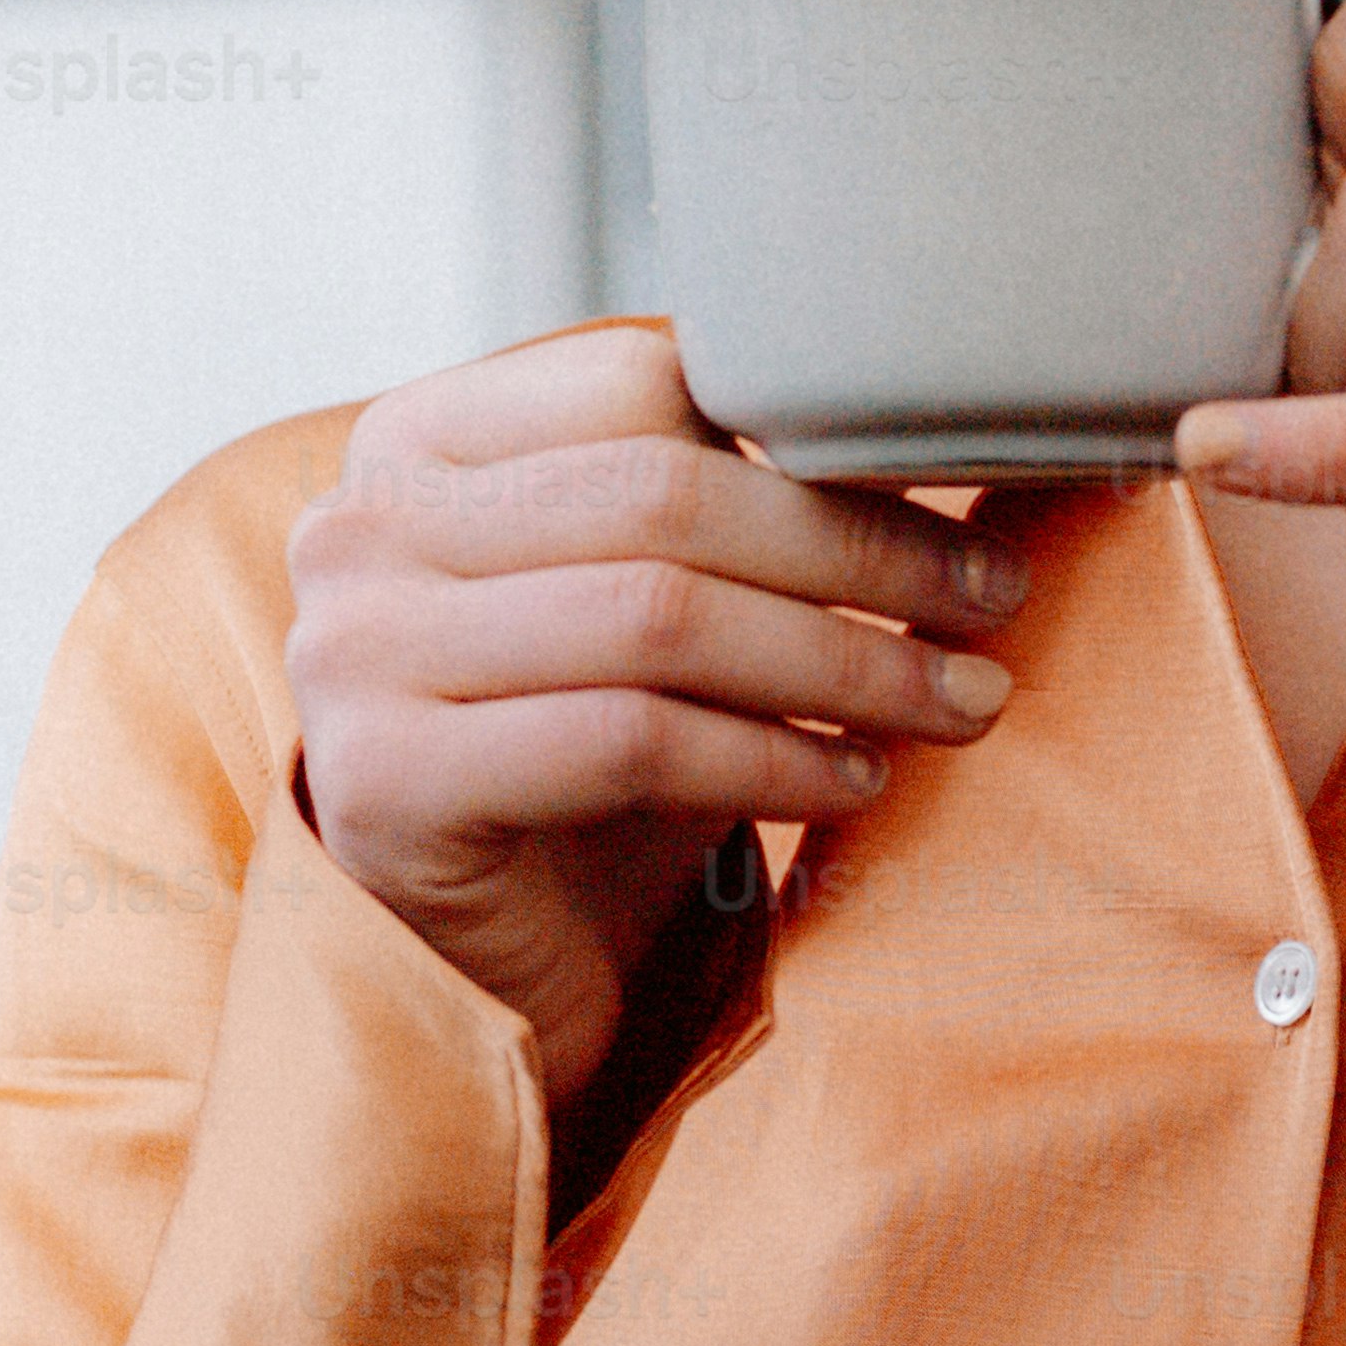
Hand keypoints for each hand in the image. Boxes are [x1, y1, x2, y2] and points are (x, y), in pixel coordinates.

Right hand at [282, 321, 1025, 1110]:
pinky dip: (773, 757)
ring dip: (846, 661)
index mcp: (420, 439)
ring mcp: (352, 654)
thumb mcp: (647, 607)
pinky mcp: (386, 783)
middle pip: (664, 494)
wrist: (471, 965)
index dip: (817, 436)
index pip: (644, 380)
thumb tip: (941, 433)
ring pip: (657, 615)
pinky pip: (629, 740)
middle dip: (861, 550)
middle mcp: (359, 526)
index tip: (951, 494)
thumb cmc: (581, 767)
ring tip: (961, 699)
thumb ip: (726, 509)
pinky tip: (857, 779)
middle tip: (993, 600)